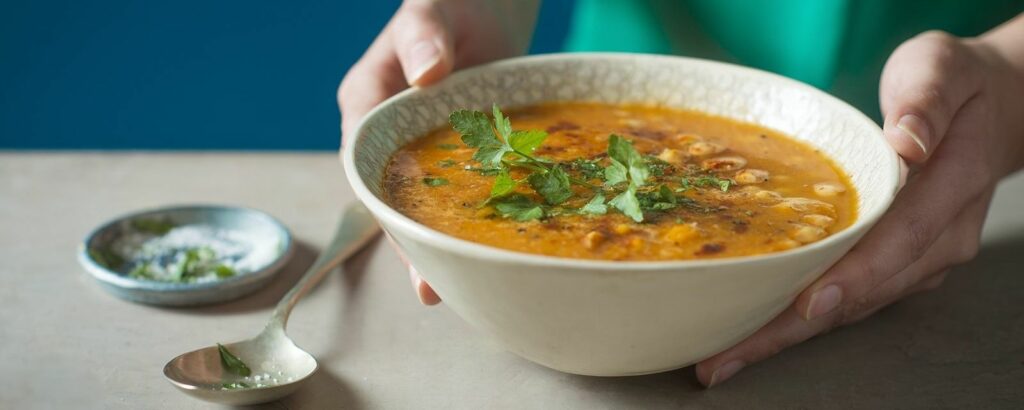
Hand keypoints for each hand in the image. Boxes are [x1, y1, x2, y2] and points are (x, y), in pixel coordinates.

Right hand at [338, 0, 539, 304]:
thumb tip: (425, 74)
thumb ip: (423, 35)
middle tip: (429, 288)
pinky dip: (473, 217)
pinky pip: (461, 189)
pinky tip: (494, 247)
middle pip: (391, 193)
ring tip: (459, 283)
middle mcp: (388, 132)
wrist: (487, 3)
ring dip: (439, 240)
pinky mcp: (458, 152)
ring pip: (424, 200)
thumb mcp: (432, 8)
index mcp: (367, 100)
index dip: (380, 203)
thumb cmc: (451, 0)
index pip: (362, 159)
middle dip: (409, 242)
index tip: (402, 237)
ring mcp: (422, 146)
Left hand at [696, 18, 1023, 386]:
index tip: (810, 303)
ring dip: (787, 334)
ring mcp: (922, 258)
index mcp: (953, 185)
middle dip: (793, 328)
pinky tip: (753, 331)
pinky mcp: (900, 265)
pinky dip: (800, 317)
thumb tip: (907, 143)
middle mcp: (941, 236)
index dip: (854, 275)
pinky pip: (849, 296)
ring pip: (853, 305)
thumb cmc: (954, 86)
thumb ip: (925, 101)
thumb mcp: (939, 69)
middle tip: (726, 356)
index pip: (901, 239)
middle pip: (865, 290)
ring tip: (723, 356)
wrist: (989, 112)